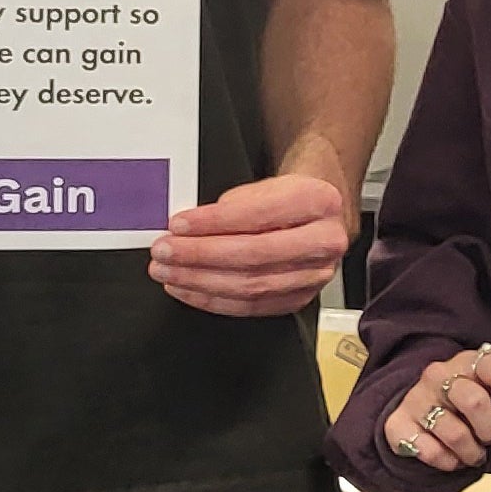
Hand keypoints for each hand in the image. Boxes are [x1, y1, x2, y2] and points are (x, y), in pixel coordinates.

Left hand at [152, 169, 350, 316]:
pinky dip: (212, 300)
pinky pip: (250, 307)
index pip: (259, 215)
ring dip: (200, 281)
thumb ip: (234, 203)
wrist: (318, 216)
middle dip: (200, 255)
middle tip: (166, 251)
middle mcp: (324, 240)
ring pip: (250, 286)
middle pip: (254, 255)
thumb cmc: (288, 198)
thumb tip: (190, 227)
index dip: (213, 222)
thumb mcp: (266, 184)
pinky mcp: (299, 298)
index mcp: (319, 201)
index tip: (179, 225)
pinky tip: (188, 287)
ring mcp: (315, 274)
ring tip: (169, 271)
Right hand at [380, 346, 490, 472]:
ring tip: (473, 452)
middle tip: (489, 437)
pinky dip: (447, 462)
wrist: (425, 409)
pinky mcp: (398, 422)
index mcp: (473, 361)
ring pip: (455, 433)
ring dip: (471, 452)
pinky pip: (429, 451)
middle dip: (490, 430)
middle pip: (475, 402)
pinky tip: (452, 457)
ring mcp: (417, 397)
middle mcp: (440, 374)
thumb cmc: (471, 405)